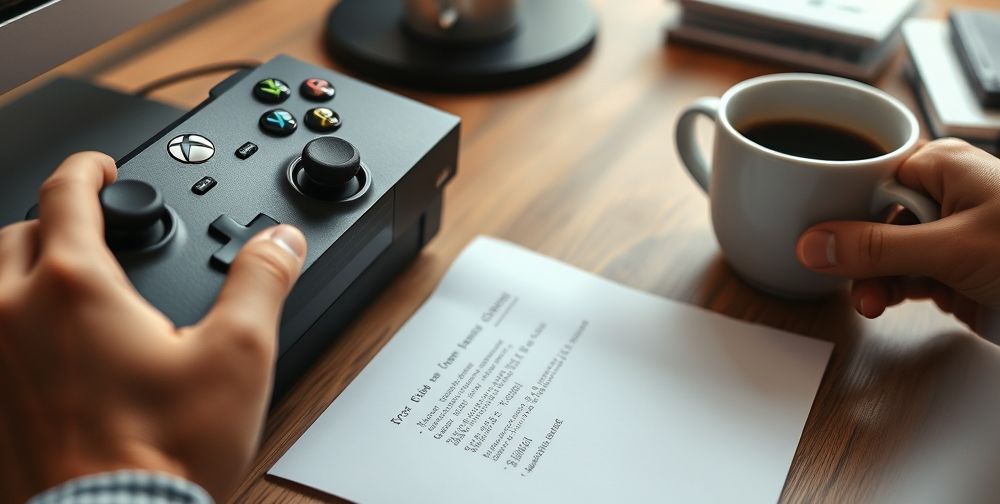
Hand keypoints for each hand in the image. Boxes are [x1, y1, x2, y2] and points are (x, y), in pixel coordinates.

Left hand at [0, 152, 306, 501]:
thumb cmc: (163, 452)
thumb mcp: (237, 356)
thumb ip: (260, 281)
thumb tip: (281, 240)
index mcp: (77, 288)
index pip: (66, 195)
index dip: (88, 170)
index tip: (101, 168)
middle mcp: (16, 315)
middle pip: (14, 233)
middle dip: (50, 219)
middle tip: (85, 225)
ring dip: (19, 268)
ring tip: (57, 278)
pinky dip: (9, 326)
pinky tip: (39, 349)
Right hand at [796, 139, 999, 329]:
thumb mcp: (950, 248)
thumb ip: (877, 248)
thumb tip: (815, 243)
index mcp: (944, 166)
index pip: (870, 176)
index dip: (841, 206)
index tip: (816, 233)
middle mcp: (944, 195)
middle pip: (871, 219)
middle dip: (857, 253)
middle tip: (845, 276)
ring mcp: (948, 236)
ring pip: (884, 253)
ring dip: (871, 279)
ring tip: (871, 302)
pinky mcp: (952, 271)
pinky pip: (903, 277)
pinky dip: (891, 292)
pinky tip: (887, 302)